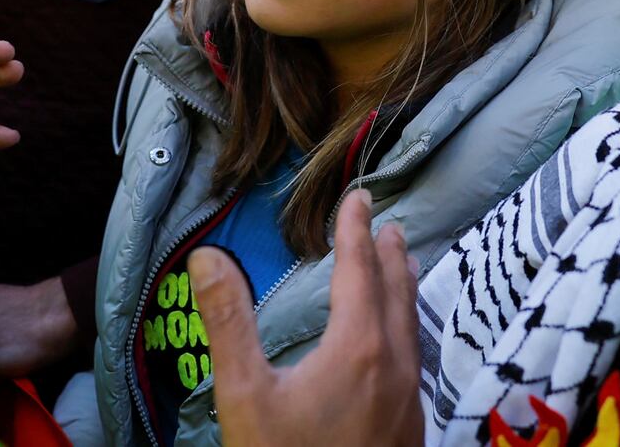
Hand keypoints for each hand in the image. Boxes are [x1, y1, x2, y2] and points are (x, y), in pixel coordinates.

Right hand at [188, 190, 423, 446]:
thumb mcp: (245, 395)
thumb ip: (228, 322)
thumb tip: (207, 256)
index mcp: (358, 347)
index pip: (359, 268)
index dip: (355, 229)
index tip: (357, 196)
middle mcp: (393, 367)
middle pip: (396, 292)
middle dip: (388, 253)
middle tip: (385, 224)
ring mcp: (408, 401)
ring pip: (410, 326)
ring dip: (403, 288)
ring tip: (401, 266)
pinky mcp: (409, 431)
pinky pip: (412, 358)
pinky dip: (404, 326)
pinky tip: (395, 343)